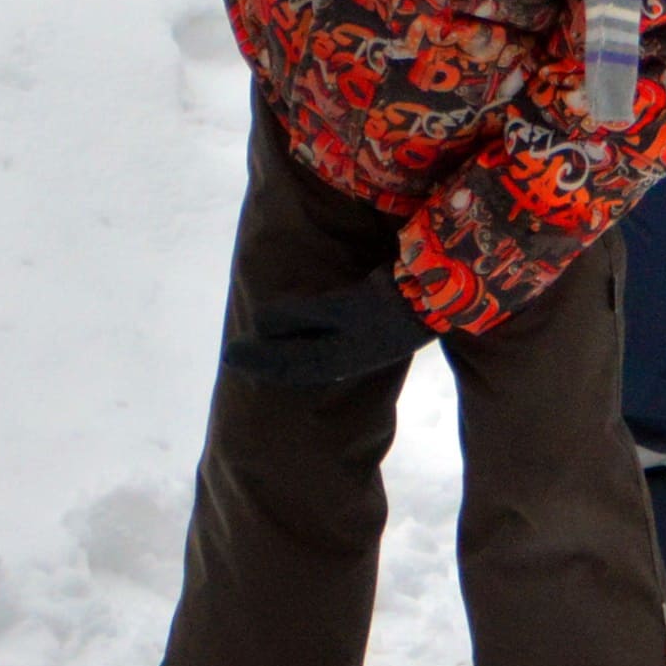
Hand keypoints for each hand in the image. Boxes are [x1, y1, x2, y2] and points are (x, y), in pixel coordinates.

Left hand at [222, 274, 436, 386]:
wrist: (436, 299)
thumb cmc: (385, 304)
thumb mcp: (339, 308)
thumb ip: (300, 314)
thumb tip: (261, 322)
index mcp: (334, 360)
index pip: (285, 365)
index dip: (257, 360)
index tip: (229, 356)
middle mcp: (343, 361)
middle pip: (295, 367)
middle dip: (267, 362)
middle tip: (237, 355)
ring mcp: (357, 351)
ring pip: (309, 358)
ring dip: (285, 353)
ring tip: (265, 345)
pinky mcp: (367, 337)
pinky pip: (324, 346)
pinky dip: (305, 342)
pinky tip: (302, 335)